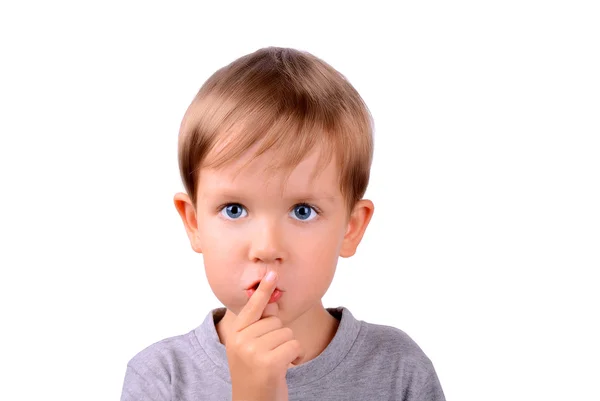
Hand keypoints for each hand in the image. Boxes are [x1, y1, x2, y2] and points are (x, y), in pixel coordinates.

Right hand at [226, 271, 303, 400]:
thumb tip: (272, 298)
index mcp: (234, 335)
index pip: (252, 308)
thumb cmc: (256, 374)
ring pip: (287, 332)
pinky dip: (295, 355)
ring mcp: (253, 352)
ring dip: (288, 348)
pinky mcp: (269, 363)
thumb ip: (258, 326)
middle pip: (275, 321)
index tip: (272, 273)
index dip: (263, 290)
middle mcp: (240, 341)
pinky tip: (285, 367)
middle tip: (269, 356)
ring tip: (275, 363)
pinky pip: (294, 344)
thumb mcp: (249, 348)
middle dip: (279, 337)